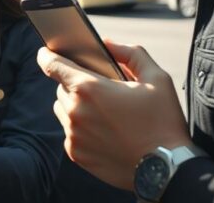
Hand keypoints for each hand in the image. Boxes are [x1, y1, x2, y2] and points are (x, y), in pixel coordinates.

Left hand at [37, 41, 191, 189]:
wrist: (168, 169)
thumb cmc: (163, 121)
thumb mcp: (157, 79)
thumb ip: (130, 54)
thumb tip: (108, 44)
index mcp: (89, 88)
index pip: (52, 64)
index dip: (47, 55)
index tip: (45, 52)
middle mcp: (75, 110)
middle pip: (62, 88)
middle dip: (77, 85)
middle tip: (101, 91)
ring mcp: (73, 134)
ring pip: (63, 110)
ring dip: (76, 106)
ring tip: (104, 113)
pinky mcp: (76, 153)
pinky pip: (70, 132)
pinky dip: (81, 129)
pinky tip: (104, 132)